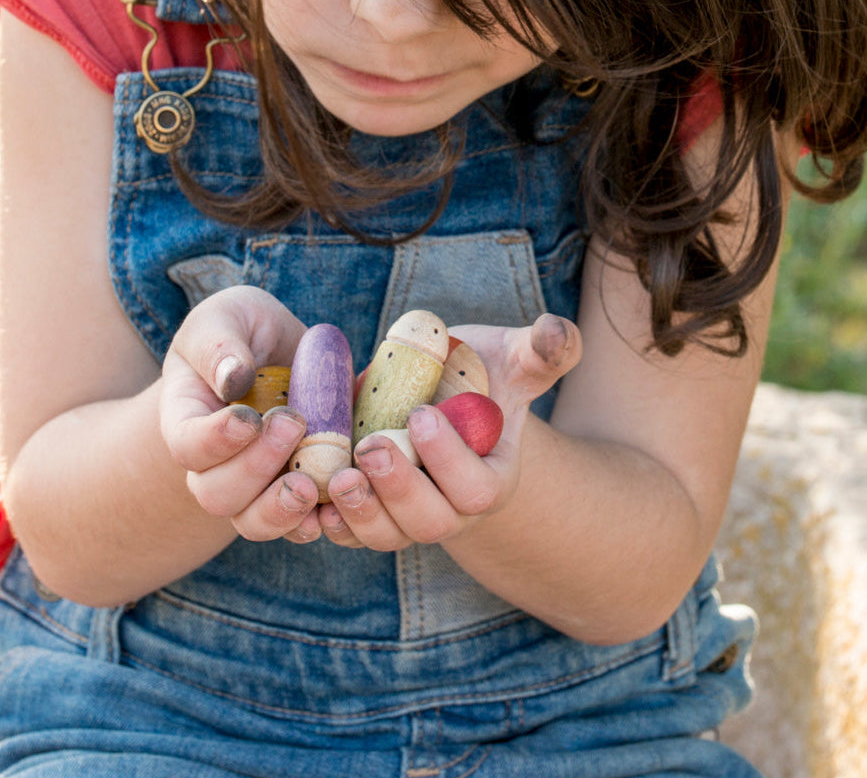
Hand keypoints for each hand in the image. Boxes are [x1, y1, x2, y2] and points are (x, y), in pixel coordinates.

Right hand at [159, 286, 324, 543]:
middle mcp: (213, 462)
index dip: (215, 441)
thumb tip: (232, 378)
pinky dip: (315, 522)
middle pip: (216, 493)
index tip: (249, 417)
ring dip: (281, 510)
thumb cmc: (242, 330)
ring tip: (310, 485)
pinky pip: (296, 526)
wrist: (277, 352)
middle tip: (294, 423)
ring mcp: (252, 484)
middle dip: (256, 467)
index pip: (186, 445)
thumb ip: (219, 344)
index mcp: (187, 417)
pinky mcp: (292, 490)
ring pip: (252, 522)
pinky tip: (336, 503)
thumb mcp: (226, 316)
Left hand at [318, 313, 581, 550]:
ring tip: (338, 476)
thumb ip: (542, 349)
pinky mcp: (371, 511)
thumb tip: (556, 332)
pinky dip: (330, 522)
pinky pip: (350, 533)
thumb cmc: (483, 374)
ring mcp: (409, 515)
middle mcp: (453, 509)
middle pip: (431, 522)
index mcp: (493, 477)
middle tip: (370, 448)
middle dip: (398, 490)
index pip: (478, 489)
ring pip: (387, 534)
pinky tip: (310, 496)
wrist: (442, 395)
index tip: (421, 416)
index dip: (449, 461)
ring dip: (360, 512)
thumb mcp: (513, 358)